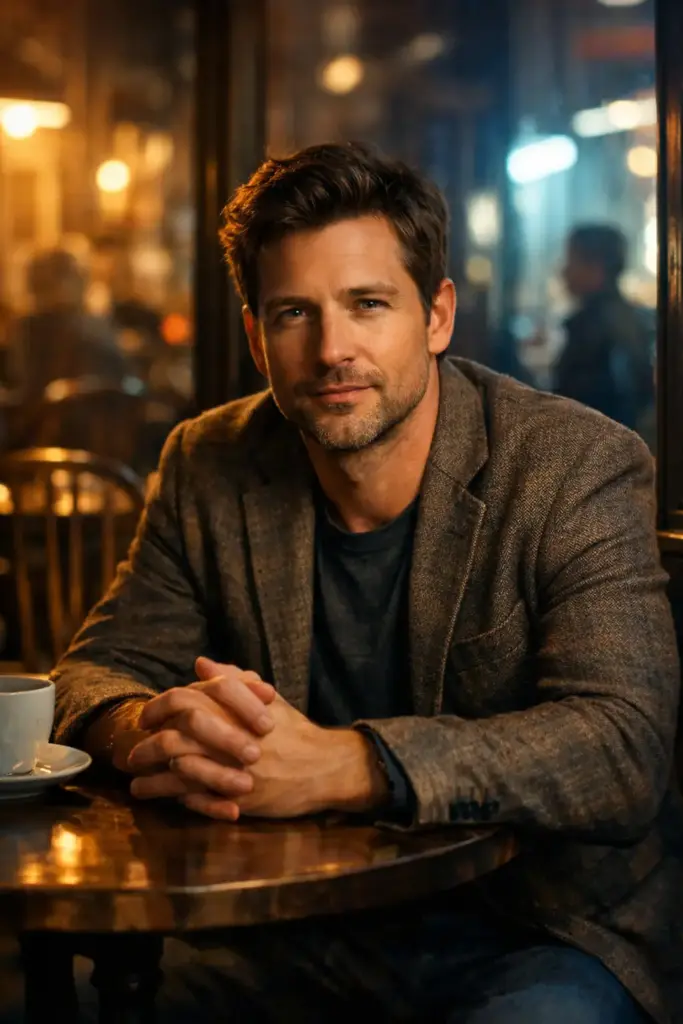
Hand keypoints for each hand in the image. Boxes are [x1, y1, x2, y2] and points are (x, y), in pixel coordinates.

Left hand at [129, 658, 388, 820]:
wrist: (324, 768)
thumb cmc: (294, 732)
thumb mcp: (267, 699)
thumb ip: (233, 680)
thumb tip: (201, 663)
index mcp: (235, 708)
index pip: (184, 699)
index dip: (158, 707)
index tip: (146, 717)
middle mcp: (230, 735)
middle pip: (173, 735)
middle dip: (145, 745)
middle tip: (132, 752)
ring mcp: (232, 767)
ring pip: (177, 769)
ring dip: (151, 775)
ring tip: (135, 779)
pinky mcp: (236, 797)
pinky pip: (193, 797)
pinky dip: (170, 795)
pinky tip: (156, 796)